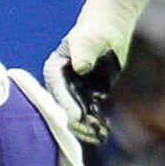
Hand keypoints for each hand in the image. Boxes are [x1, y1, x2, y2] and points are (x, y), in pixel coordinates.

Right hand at [42, 0, 150, 144]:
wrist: (110, 28)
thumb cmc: (97, 30)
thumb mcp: (90, 38)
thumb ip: (84, 51)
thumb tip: (81, 66)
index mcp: (54, 71)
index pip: (57, 93)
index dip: (66, 107)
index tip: (77, 118)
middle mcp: (61, 84)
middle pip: (65, 108)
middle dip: (76, 123)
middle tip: (90, 132)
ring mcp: (75, 91)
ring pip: (78, 115)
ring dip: (87, 127)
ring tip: (99, 136)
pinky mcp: (89, 95)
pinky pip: (91, 113)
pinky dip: (97, 123)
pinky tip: (104, 133)